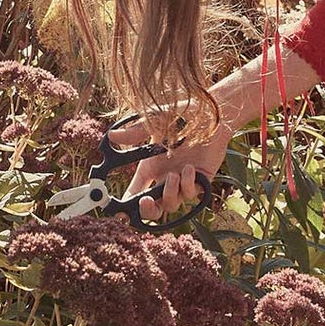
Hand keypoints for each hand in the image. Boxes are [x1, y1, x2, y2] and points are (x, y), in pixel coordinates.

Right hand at [110, 114, 230, 224]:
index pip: (134, 193)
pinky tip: (189, 168)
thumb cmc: (183, 115)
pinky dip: (187, 184)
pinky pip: (190, 194)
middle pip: (153, 208)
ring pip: (171, 205)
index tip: (118, 211)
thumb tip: (112, 136)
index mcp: (150, 167)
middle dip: (147, 211)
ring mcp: (182, 181)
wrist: (212, 114)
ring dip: (169, 193)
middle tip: (146, 202)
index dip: (124, 206)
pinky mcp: (201, 181)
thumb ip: (136, 132)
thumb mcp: (156, 122)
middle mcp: (164, 177)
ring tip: (173, 175)